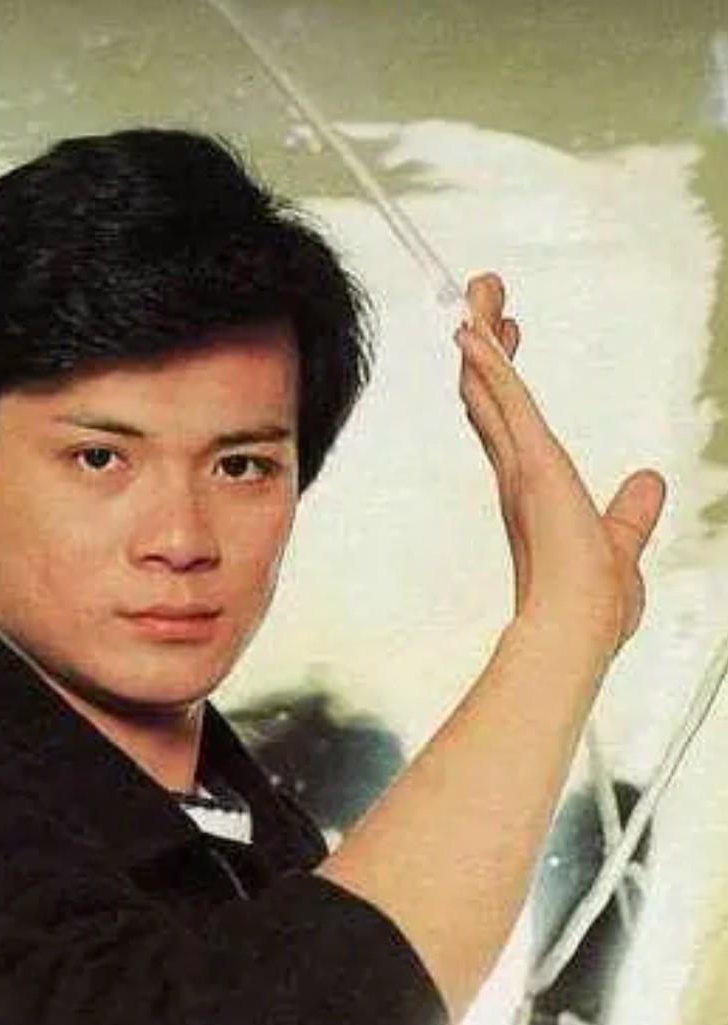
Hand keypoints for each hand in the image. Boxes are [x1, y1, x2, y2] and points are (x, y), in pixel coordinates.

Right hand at [456, 272, 665, 657]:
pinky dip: (491, 366)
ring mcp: (521, 468)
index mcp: (534, 494)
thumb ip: (631, 513)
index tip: (498, 341)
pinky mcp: (531, 463)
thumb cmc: (593, 607)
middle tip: (480, 297)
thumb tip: (650, 483)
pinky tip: (475, 333)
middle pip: (493, 398)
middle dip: (486, 347)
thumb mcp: (622, 544)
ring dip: (485, 340)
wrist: (579, 629)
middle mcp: (518, 477)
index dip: (501, 382)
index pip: (511, 424)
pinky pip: (508, 403)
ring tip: (478, 294)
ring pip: (496, 391)